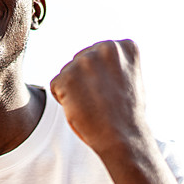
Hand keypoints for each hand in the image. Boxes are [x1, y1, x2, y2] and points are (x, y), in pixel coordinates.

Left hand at [50, 39, 149, 154]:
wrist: (122, 137)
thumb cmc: (126, 113)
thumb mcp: (129, 77)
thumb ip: (112, 62)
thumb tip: (91, 57)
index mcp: (123, 46)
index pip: (98, 54)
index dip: (102, 76)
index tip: (115, 91)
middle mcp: (104, 47)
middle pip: (80, 61)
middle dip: (86, 81)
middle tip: (103, 100)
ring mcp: (84, 61)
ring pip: (67, 73)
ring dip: (74, 90)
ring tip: (94, 105)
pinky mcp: (66, 77)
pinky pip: (55, 86)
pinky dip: (63, 100)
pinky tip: (81, 109)